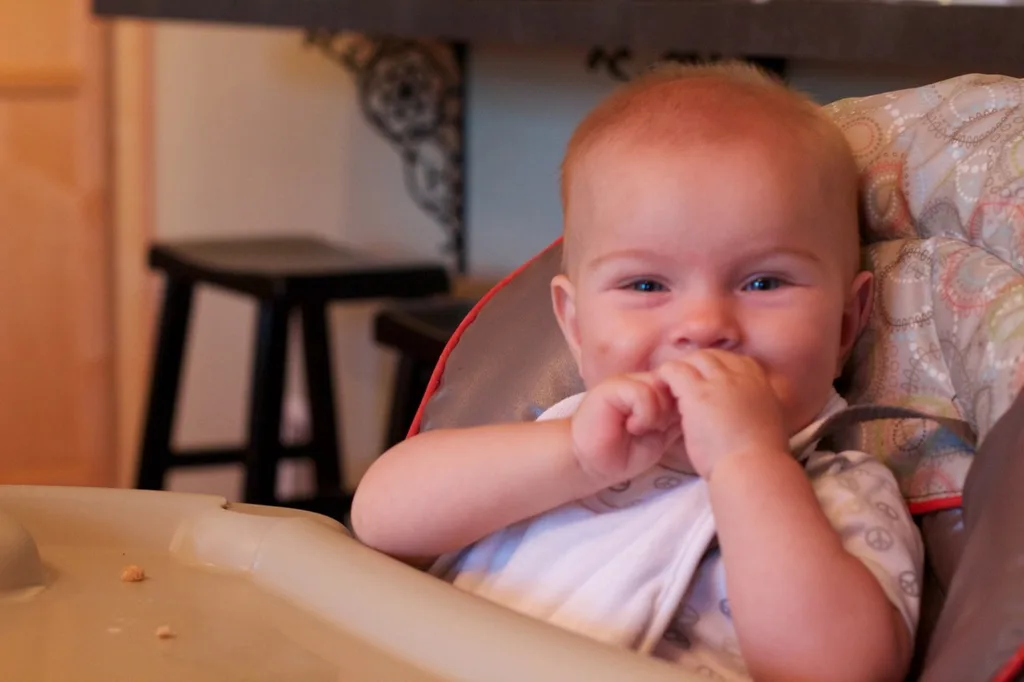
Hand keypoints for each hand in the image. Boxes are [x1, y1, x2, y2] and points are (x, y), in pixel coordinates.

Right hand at [570, 373, 681, 486]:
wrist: (591, 463)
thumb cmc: (624, 453)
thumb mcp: (661, 437)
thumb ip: (677, 421)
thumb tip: (699, 410)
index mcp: (654, 392)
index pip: (681, 385)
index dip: (685, 402)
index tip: (677, 425)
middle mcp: (641, 382)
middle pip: (674, 383)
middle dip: (674, 409)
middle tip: (659, 429)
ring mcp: (626, 382)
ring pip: (660, 387)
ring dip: (658, 414)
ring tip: (643, 429)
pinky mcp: (611, 387)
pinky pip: (642, 392)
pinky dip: (644, 414)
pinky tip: (633, 427)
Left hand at [656, 350, 788, 479]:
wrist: (753, 469)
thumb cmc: (759, 458)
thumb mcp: (767, 422)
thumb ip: (755, 408)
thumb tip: (746, 410)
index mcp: (760, 382)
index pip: (734, 361)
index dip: (717, 369)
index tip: (707, 383)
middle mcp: (741, 375)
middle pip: (712, 356)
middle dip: (696, 366)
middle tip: (683, 384)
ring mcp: (719, 381)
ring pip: (694, 359)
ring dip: (681, 370)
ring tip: (669, 387)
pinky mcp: (697, 393)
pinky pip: (674, 371)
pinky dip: (665, 376)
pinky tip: (660, 389)